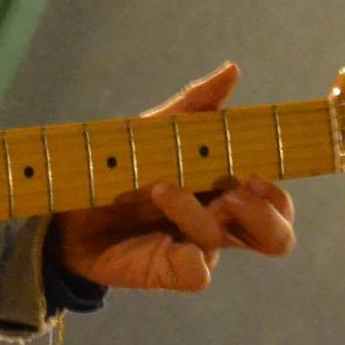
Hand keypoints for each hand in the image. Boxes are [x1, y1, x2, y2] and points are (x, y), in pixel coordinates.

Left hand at [49, 64, 295, 293]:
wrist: (67, 204)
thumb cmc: (122, 164)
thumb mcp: (156, 130)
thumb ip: (195, 105)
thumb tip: (232, 69)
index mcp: (225, 191)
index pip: (275, 202)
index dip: (278, 195)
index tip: (256, 173)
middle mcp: (218, 224)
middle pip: (276, 238)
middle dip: (265, 216)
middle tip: (234, 192)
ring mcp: (194, 249)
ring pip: (223, 244)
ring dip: (197, 215)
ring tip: (163, 189)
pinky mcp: (168, 270)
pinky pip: (197, 275)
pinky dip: (188, 256)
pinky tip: (163, 234)